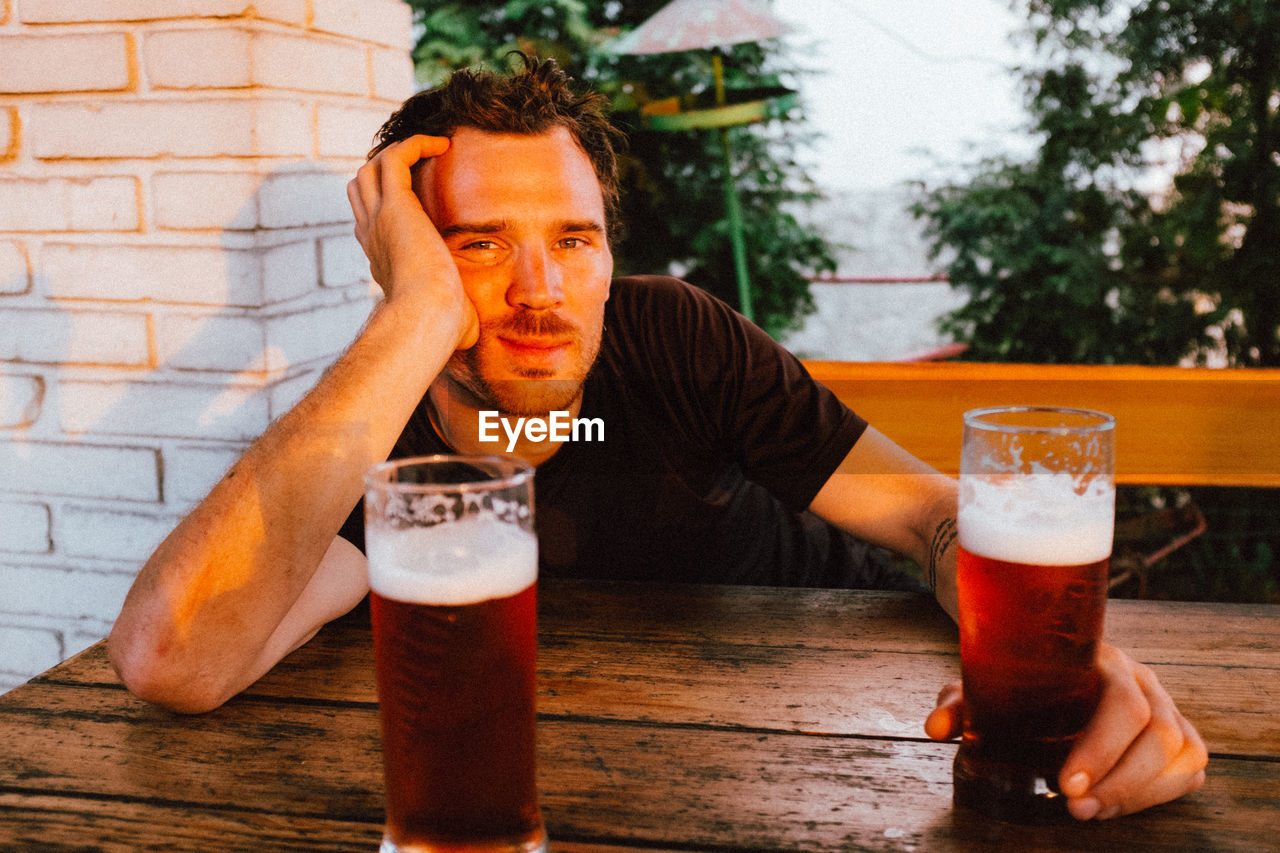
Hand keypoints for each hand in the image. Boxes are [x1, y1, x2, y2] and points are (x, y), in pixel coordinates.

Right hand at [346, 135, 477, 347]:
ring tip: (433, 148)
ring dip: (399, 151)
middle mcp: (373, 234)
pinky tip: (442, 145)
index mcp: (381, 258)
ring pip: (372, 166)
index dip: (388, 202)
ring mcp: (380, 217)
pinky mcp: (395, 204)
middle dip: (385, 168)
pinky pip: (395, 156)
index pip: (371, 219)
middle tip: (422, 164)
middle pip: (362, 186)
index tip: (422, 197)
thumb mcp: (445, 321)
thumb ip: (455, 320)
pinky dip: (415, 144)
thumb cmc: (439, 328)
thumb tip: (471, 335)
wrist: (425, 318)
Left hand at [925, 642, 1207, 819]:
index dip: (1101, 746)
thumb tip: (934, 728)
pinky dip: (1162, 793)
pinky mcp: (1177, 734)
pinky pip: (1189, 767)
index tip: (1065, 783)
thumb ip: (962, 704)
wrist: (1047, 658)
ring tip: (1091, 812)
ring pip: (1181, 752)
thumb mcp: (988, 684)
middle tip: (1074, 808)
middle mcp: (1142, 679)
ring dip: (1139, 792)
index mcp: (1101, 658)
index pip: (1121, 701)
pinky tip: (1118, 805)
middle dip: (1120, 780)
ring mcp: (1166, 705)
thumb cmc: (1019, 676)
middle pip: (1159, 733)